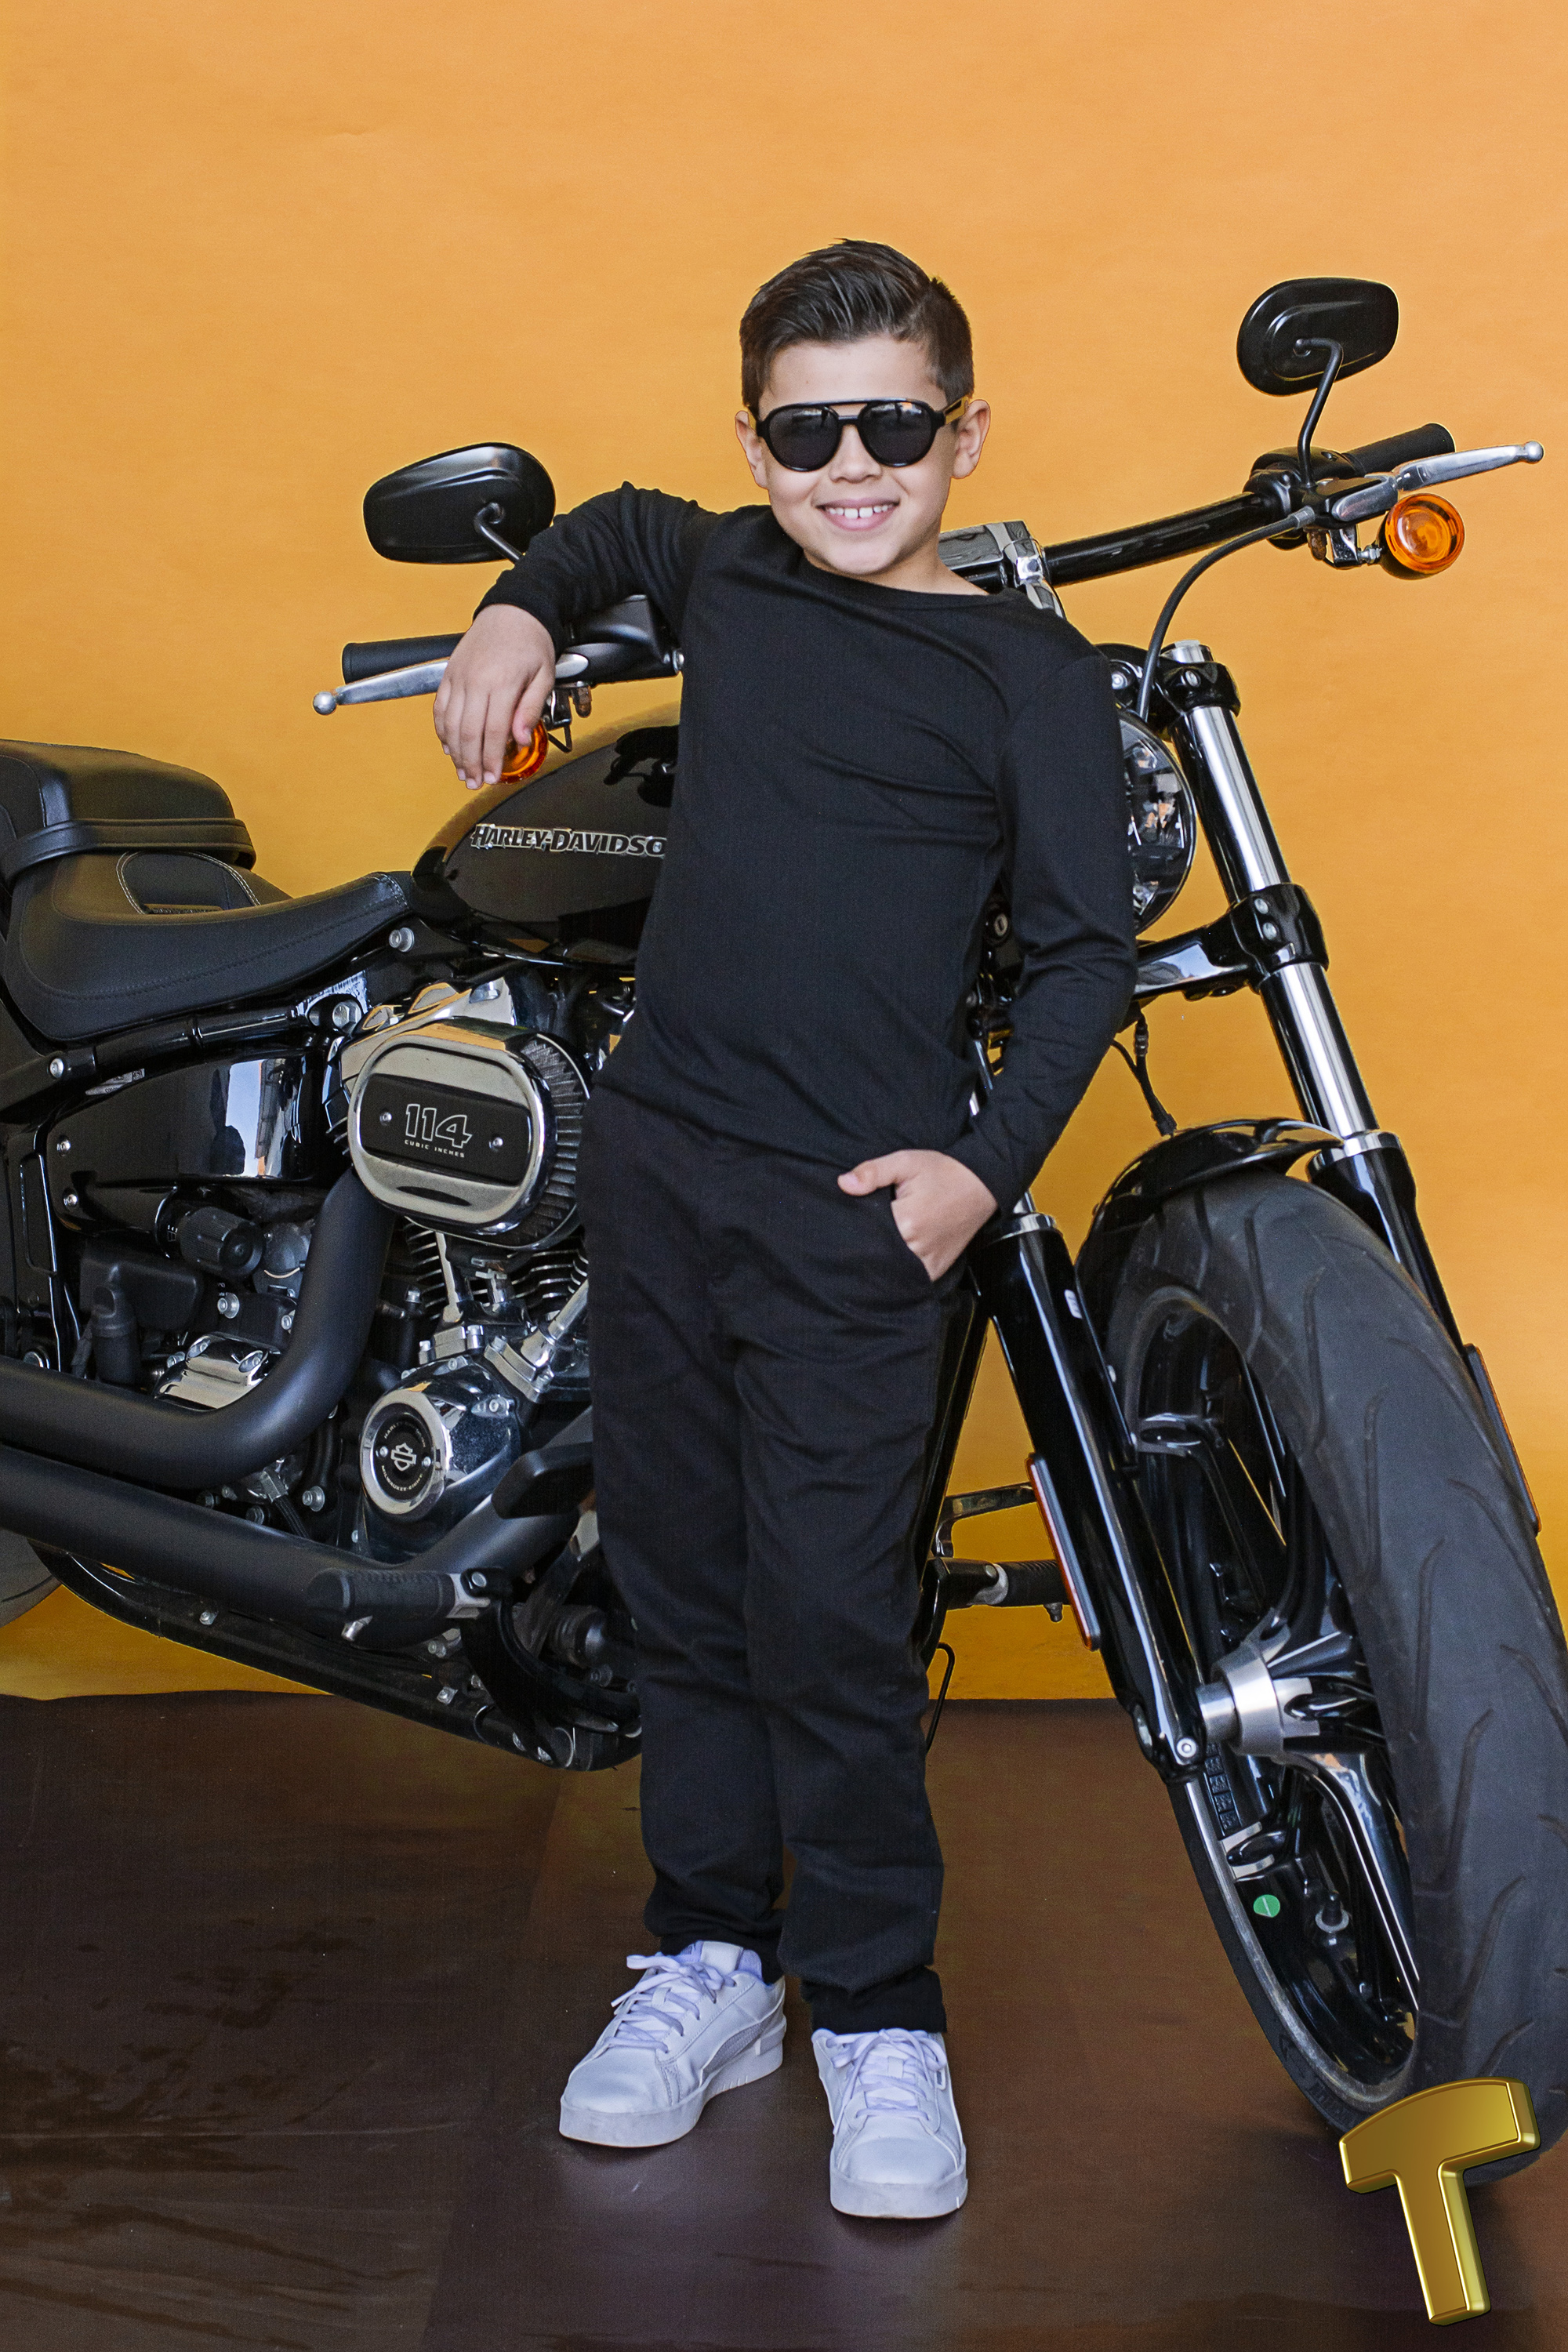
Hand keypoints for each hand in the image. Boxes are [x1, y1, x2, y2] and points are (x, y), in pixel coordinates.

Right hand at [433, 605, 557, 786]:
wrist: (512, 610)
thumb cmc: (531, 642)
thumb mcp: (544, 675)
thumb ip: (530, 709)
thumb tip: (521, 739)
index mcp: (502, 683)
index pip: (493, 732)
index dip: (491, 759)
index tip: (493, 777)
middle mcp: (476, 681)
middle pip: (468, 732)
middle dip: (471, 763)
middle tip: (476, 782)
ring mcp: (459, 677)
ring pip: (450, 723)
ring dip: (455, 752)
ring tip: (462, 771)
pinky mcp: (449, 673)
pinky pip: (439, 707)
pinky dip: (441, 730)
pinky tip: (449, 746)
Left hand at [837, 1150, 997, 1280]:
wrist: (981, 1185)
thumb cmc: (943, 1172)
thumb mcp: (906, 1162)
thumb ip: (873, 1172)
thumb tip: (843, 1184)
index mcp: (906, 1220)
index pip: (864, 1233)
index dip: (853, 1227)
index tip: (848, 1221)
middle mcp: (917, 1247)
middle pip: (876, 1255)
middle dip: (864, 1246)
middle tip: (856, 1235)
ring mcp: (928, 1262)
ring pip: (891, 1271)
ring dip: (880, 1261)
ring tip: (874, 1246)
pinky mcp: (936, 1270)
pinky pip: (910, 1280)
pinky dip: (898, 1272)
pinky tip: (891, 1258)